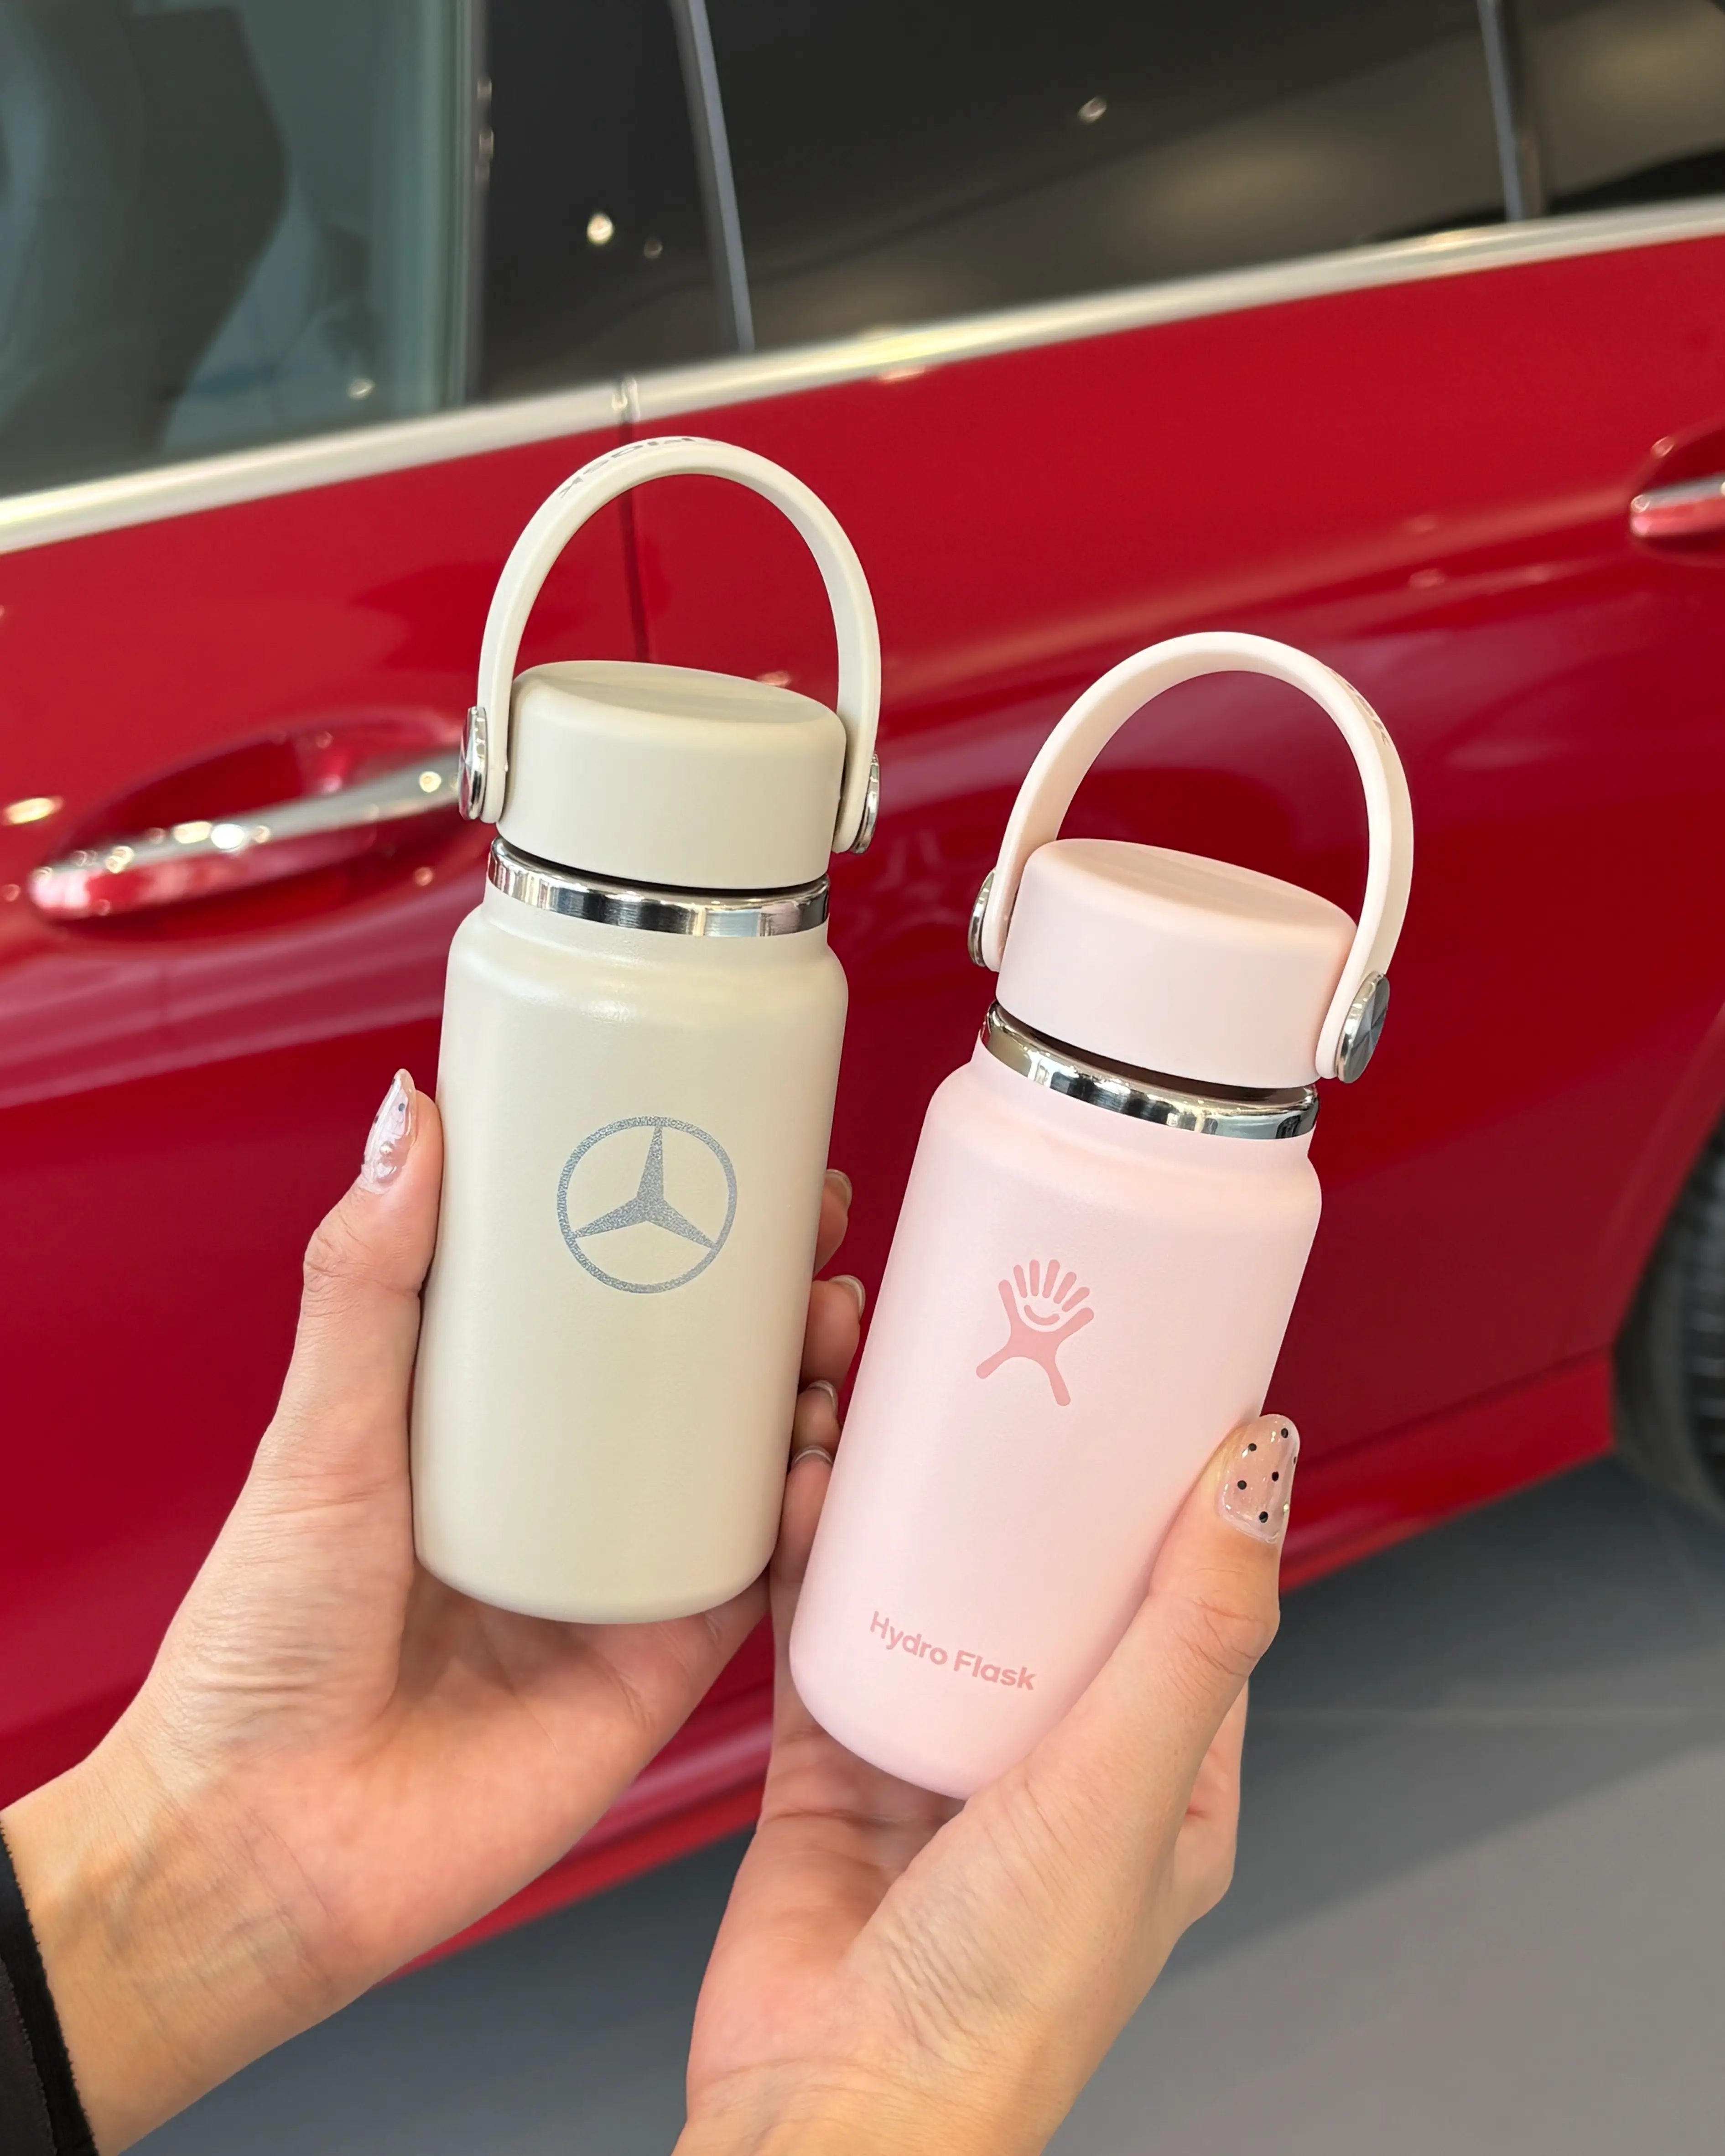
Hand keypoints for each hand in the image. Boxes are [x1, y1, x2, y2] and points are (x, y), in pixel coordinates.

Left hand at [2, 1072, 861, 2150]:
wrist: (265, 1846)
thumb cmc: (261, 1644)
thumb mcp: (317, 1437)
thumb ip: (366, 1285)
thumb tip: (409, 1119)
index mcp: (487, 1426)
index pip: (603, 1304)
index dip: (678, 1231)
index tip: (734, 1156)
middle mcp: (568, 1493)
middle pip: (701, 1374)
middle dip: (772, 1299)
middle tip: (817, 1232)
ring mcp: (623, 1575)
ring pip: (746, 1463)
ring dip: (807, 1388)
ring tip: (833, 1320)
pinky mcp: (662, 1661)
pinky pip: (755, 1579)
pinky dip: (801, 1518)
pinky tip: (819, 1460)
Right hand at [678, 1415, 1294, 2155]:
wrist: (834, 2103)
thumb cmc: (1002, 2000)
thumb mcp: (1127, 1786)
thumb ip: (1196, 1632)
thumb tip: (1260, 1474)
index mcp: (1159, 1784)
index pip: (1187, 1607)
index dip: (1175, 1500)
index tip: (1151, 1396)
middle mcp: (1055, 1766)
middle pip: (1051, 1587)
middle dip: (1030, 1486)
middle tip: (1010, 1379)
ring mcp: (943, 1760)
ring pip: (939, 1596)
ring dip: (919, 1508)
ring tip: (902, 1411)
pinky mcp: (841, 1760)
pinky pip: (834, 1630)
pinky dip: (821, 1559)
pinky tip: (815, 1492)